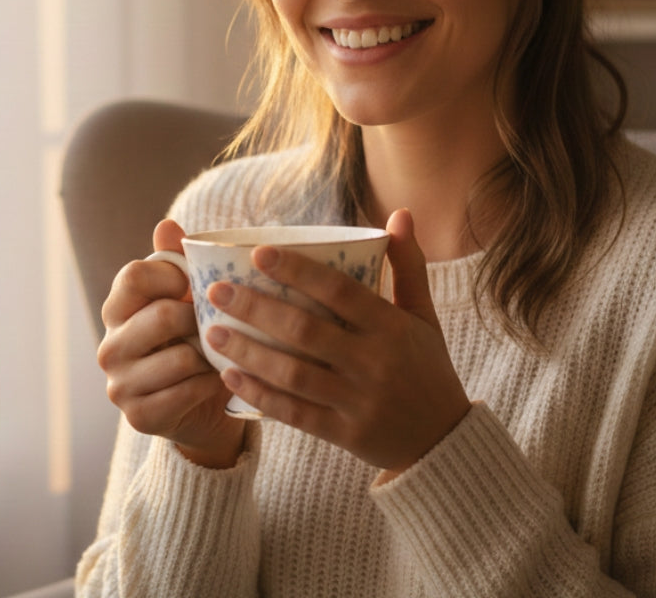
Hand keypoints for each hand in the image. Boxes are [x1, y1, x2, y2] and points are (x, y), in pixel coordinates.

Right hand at [97, 218, 244, 467]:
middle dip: (200, 318)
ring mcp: (119, 385)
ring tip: (219, 353)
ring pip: (180, 357)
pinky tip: (215, 381)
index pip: (134, 275)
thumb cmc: (194, 338)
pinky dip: (210, 384)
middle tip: (216, 324)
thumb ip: (176, 259)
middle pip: (161, 315)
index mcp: (117, 308)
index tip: (195, 285)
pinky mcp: (139, 417)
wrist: (203, 405)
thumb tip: (167, 224)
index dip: (173, 275)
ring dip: (210, 355)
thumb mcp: (187, 296)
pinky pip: (187, 391)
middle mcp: (109, 346)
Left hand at [205, 209, 469, 473]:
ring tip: (213, 331)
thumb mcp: (424, 316)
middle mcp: (374, 363)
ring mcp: (357, 401)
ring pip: (294, 374)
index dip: (299, 271)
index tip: (259, 253)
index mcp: (392, 327)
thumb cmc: (427, 367)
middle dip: (257, 309)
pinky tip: (229, 376)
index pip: (340, 292)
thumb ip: (408, 265)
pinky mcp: (343, 434)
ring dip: (248, 352)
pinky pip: (294, 413)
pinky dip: (260, 394)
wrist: (443, 441)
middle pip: (306, 331)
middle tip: (216, 290)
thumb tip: (400, 213)